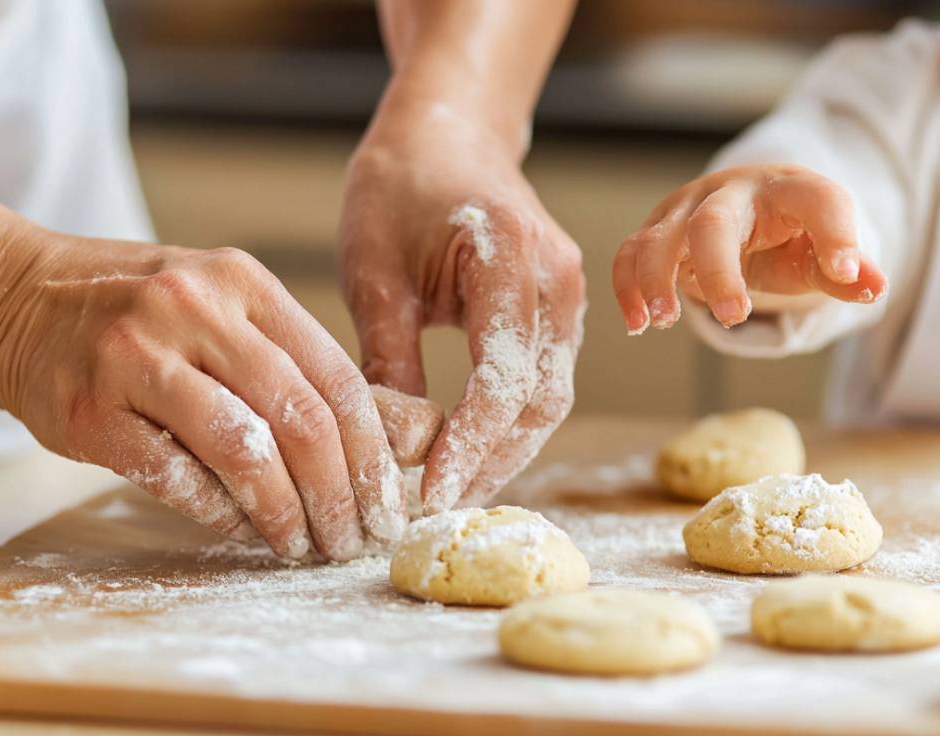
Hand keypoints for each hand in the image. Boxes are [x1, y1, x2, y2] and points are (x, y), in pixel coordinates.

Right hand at [0, 230, 406, 560]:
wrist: (13, 296)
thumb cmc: (141, 314)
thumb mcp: (230, 313)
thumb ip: (311, 369)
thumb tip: (414, 436)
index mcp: (245, 285)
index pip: (339, 379)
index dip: (374, 454)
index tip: (389, 504)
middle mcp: (197, 309)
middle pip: (301, 419)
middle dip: (340, 494)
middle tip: (352, 538)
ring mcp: (137, 354)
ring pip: (243, 450)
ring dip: (284, 513)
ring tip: (302, 545)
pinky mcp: (90, 407)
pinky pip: (173, 475)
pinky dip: (217, 510)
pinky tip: (239, 527)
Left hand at [340, 104, 584, 513]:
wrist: (446, 133)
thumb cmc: (399, 187)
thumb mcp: (373, 269)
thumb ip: (388, 355)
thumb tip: (392, 447)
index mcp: (510, 255)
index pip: (503, 377)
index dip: (468, 445)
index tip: (428, 494)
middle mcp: (556, 279)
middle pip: (539, 400)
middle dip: (489, 463)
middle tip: (436, 511)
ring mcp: (567, 294)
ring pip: (547, 399)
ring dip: (502, 451)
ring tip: (448, 493)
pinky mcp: (558, 308)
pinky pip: (543, 380)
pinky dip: (508, 422)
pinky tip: (467, 450)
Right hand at [612, 164, 887, 331]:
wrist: (745, 207)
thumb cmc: (788, 236)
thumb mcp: (818, 253)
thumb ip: (844, 272)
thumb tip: (874, 288)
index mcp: (787, 191)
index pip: (816, 201)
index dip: (835, 234)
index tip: (845, 274)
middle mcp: (730, 193)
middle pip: (714, 224)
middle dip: (718, 271)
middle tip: (732, 316)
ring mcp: (684, 210)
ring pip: (658, 238)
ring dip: (654, 279)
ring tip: (661, 321)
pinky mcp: (655, 230)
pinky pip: (629, 254)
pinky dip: (626, 287)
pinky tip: (637, 324)